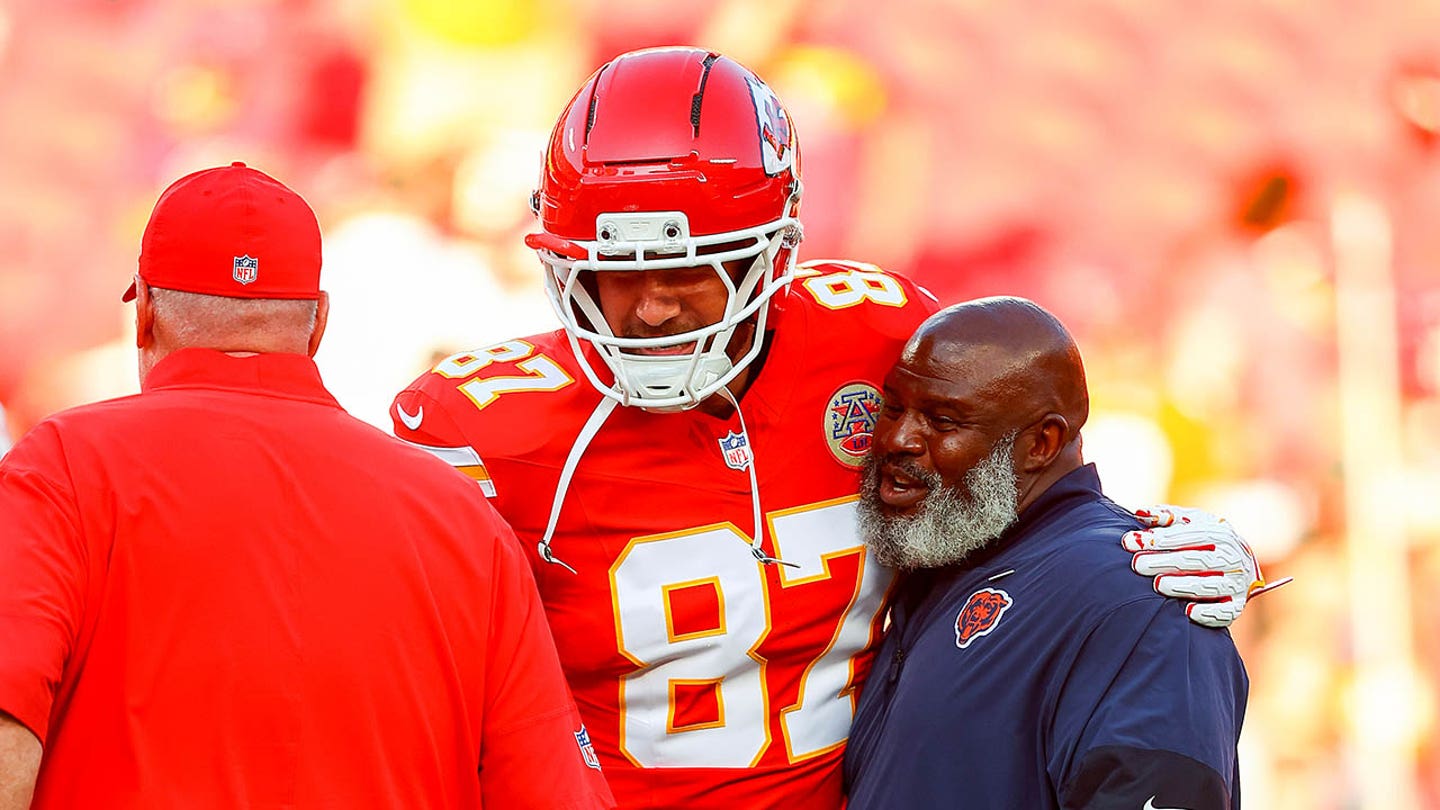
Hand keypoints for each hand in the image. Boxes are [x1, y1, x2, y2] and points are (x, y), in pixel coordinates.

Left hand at [1121, 505, 1281, 627]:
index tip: (1129, 542)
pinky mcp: (1236, 606)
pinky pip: (1225, 612)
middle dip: (1165, 562)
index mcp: (1220, 534)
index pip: (1189, 535)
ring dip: (1183, 586)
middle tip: (1138, 565)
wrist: (1237, 562)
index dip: (1159, 539)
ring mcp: (1236, 583)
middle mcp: (1232, 558)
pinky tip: (1187, 612)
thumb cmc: (1202, 539)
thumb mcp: (1188, 522)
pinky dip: (1207, 613)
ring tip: (1158, 585)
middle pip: (1197, 560)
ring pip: (1210, 586)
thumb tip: (1140, 514)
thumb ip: (1164, 516)